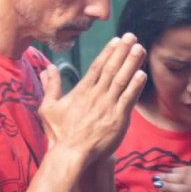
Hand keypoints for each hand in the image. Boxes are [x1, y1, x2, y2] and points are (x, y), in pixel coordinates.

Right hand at [38, 34, 147, 168]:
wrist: (70, 155)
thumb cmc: (59, 134)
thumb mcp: (48, 108)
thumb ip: (50, 86)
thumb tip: (48, 68)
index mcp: (81, 91)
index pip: (97, 66)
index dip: (108, 51)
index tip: (116, 40)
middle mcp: (96, 96)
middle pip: (112, 68)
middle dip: (123, 51)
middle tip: (132, 37)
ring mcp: (107, 107)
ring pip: (122, 80)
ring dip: (132, 63)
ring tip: (140, 49)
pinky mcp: (117, 120)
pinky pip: (128, 99)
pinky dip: (136, 86)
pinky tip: (142, 74)